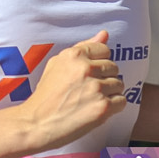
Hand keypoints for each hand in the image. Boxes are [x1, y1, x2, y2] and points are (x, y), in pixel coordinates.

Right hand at [17, 31, 126, 151]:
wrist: (37, 123)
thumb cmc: (46, 95)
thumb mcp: (57, 64)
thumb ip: (83, 47)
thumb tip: (105, 34)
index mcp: (74, 55)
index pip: (104, 50)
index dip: (99, 62)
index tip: (91, 73)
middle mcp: (86, 69)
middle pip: (114, 68)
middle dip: (105, 78)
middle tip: (89, 90)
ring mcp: (96, 88)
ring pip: (119, 85)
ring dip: (110, 93)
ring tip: (92, 100)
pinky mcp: (103, 107)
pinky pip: (122, 101)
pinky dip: (113, 107)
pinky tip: (97, 109)